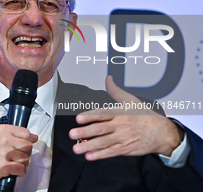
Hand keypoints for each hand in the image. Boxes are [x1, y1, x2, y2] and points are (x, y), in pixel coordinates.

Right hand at [0, 125, 37, 183]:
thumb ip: (15, 134)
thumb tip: (33, 137)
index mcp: (3, 130)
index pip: (26, 133)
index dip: (29, 140)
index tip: (27, 143)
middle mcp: (4, 140)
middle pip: (28, 146)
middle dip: (26, 152)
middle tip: (19, 155)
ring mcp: (3, 153)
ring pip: (26, 158)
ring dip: (23, 163)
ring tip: (15, 162)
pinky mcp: (3, 166)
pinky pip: (21, 168)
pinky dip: (20, 171)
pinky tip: (14, 169)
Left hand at [69, 75, 183, 160]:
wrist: (162, 133)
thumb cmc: (145, 116)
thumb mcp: (131, 100)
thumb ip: (116, 91)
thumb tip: (108, 79)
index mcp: (119, 113)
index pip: (102, 114)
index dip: (90, 116)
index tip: (78, 118)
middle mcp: (120, 125)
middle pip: (100, 129)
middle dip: (85, 132)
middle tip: (72, 134)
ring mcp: (122, 138)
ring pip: (103, 142)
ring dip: (89, 146)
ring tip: (77, 148)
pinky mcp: (125, 149)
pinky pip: (111, 152)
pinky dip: (100, 154)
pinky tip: (90, 156)